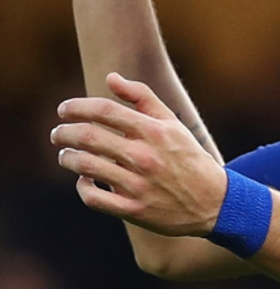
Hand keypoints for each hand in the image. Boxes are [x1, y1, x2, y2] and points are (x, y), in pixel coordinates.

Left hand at [50, 73, 226, 236]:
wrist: (212, 200)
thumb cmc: (187, 156)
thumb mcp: (171, 123)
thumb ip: (142, 97)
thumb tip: (110, 77)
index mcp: (154, 131)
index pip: (105, 111)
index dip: (77, 107)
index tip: (64, 110)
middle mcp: (144, 156)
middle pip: (88, 137)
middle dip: (64, 132)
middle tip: (58, 133)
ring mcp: (138, 185)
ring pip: (85, 167)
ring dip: (67, 158)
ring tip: (66, 154)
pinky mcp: (134, 210)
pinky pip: (93, 198)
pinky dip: (82, 186)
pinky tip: (83, 179)